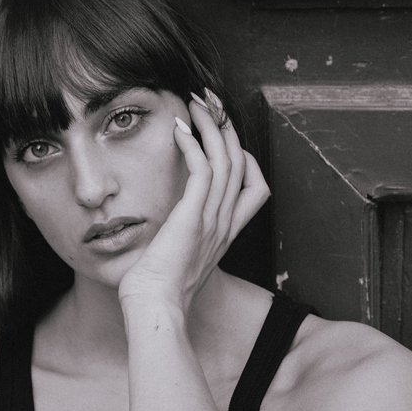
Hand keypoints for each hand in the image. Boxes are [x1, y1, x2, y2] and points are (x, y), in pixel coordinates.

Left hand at [118, 91, 270, 309]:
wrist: (155, 308)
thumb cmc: (157, 290)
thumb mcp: (176, 258)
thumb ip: (179, 237)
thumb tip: (163, 228)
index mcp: (224, 234)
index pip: (255, 187)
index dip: (244, 158)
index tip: (219, 137)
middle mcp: (225, 224)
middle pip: (243, 163)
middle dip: (227, 127)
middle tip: (209, 102)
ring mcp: (212, 220)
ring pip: (227, 159)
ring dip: (211, 126)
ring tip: (195, 103)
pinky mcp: (193, 217)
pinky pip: (203, 170)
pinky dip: (193, 145)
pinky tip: (179, 129)